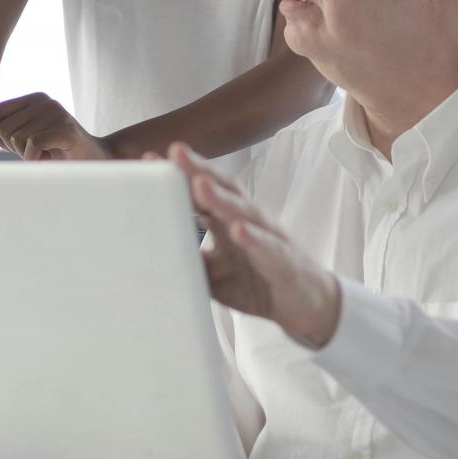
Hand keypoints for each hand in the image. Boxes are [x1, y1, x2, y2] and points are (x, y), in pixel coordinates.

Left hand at [0, 93, 112, 160]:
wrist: (95, 160)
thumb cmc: (58, 150)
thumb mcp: (27, 135)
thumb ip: (6, 122)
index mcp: (35, 98)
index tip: (21, 144)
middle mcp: (45, 101)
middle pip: (3, 128)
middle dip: (14, 147)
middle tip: (37, 150)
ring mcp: (56, 113)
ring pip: (16, 138)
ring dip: (28, 154)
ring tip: (48, 151)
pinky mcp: (65, 129)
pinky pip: (31, 146)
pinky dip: (36, 158)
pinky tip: (51, 156)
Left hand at [170, 142, 340, 349]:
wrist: (308, 306)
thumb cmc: (260, 282)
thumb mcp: (217, 276)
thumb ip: (191, 261)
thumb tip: (154, 256)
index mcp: (229, 222)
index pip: (202, 192)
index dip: (179, 177)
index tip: (149, 160)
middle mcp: (249, 222)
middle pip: (224, 189)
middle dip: (198, 170)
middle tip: (174, 152)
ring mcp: (269, 238)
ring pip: (245, 212)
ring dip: (222, 199)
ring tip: (199, 184)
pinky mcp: (285, 262)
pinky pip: (269, 248)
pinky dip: (255, 239)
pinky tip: (239, 230)